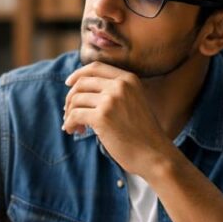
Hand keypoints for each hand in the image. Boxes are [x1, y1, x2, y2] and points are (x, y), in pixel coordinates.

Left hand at [62, 62, 174, 178]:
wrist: (154, 154)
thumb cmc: (142, 134)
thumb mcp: (133, 102)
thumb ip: (114, 92)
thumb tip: (79, 90)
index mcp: (128, 79)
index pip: (95, 67)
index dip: (78, 74)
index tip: (68, 84)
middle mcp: (120, 85)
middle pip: (81, 83)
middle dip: (70, 98)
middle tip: (69, 114)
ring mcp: (111, 100)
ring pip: (75, 99)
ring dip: (70, 114)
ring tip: (76, 127)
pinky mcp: (102, 117)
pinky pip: (74, 115)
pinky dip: (69, 124)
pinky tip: (74, 131)